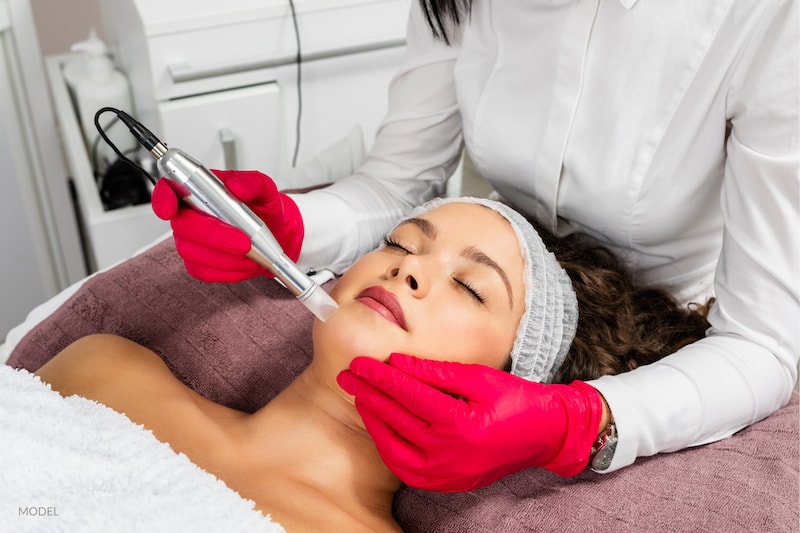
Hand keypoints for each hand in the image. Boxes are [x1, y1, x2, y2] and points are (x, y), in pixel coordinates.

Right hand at [151, 169, 303, 281]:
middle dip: (214, 236)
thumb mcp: (264, 189)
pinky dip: (230, 270)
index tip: (169, 209)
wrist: (275, 232)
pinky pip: (206, 272)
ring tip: (253, 252)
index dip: (162, 200)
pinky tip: (246, 263)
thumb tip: (236, 187)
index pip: (167, 190)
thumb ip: (251, 183)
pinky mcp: (198, 264)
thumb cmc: (262, 207)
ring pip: (194, 253)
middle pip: (183, 227)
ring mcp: (190, 242)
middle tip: (244, 241)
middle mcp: (188, 216)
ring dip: (227, 257)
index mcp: (197, 190)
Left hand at [337, 353, 603, 491]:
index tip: (361, 362)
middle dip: (369, 394)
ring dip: (374, 421)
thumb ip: (438, 372)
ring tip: (360, 397)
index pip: (409, 395)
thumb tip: (399, 362)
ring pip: (394, 448)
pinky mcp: (448, 483)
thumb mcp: (480, 377)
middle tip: (348, 375)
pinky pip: (406, 468)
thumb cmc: (517, 400)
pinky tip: (380, 426)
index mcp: (460, 424)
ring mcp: (447, 474)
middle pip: (397, 418)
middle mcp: (450, 454)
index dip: (382, 376)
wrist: (546, 434)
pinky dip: (389, 446)